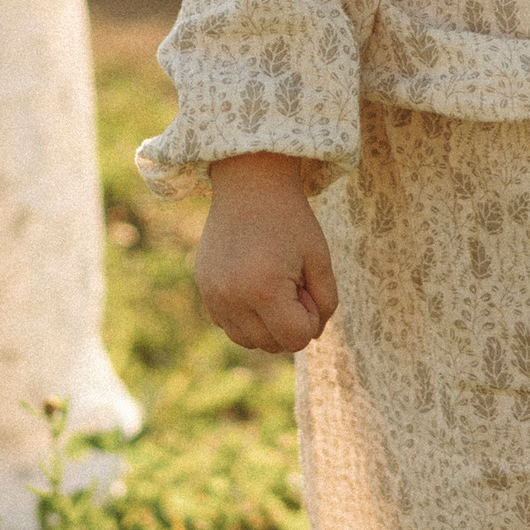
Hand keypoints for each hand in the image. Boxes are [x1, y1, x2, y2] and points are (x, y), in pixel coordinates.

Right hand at [195, 152, 338, 352]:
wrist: (249, 185)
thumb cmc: (290, 220)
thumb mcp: (320, 259)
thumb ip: (325, 303)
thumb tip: (310, 336)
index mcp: (263, 290)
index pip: (296, 339)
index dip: (311, 318)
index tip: (307, 285)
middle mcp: (232, 298)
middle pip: (271, 344)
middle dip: (289, 322)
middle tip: (292, 282)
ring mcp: (213, 295)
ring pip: (248, 340)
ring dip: (267, 325)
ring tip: (273, 285)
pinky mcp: (204, 288)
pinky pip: (228, 324)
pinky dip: (245, 316)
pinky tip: (254, 285)